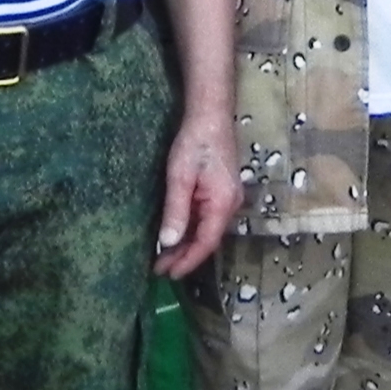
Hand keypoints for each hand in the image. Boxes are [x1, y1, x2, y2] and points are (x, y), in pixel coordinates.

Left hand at [152, 115, 241, 278]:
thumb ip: (176, 211)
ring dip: (187, 244)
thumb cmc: (195, 143)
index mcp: (223, 204)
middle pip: (208, 239)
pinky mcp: (221, 191)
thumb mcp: (180, 177)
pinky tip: (177, 235)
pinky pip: (206, 218)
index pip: (206, 243)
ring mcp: (227, 198)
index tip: (168, 274)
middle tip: (160, 269)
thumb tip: (169, 243)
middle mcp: (230, 205)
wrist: (210, 115)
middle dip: (185, 256)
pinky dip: (191, 230)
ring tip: (164, 257)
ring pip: (207, 230)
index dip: (187, 261)